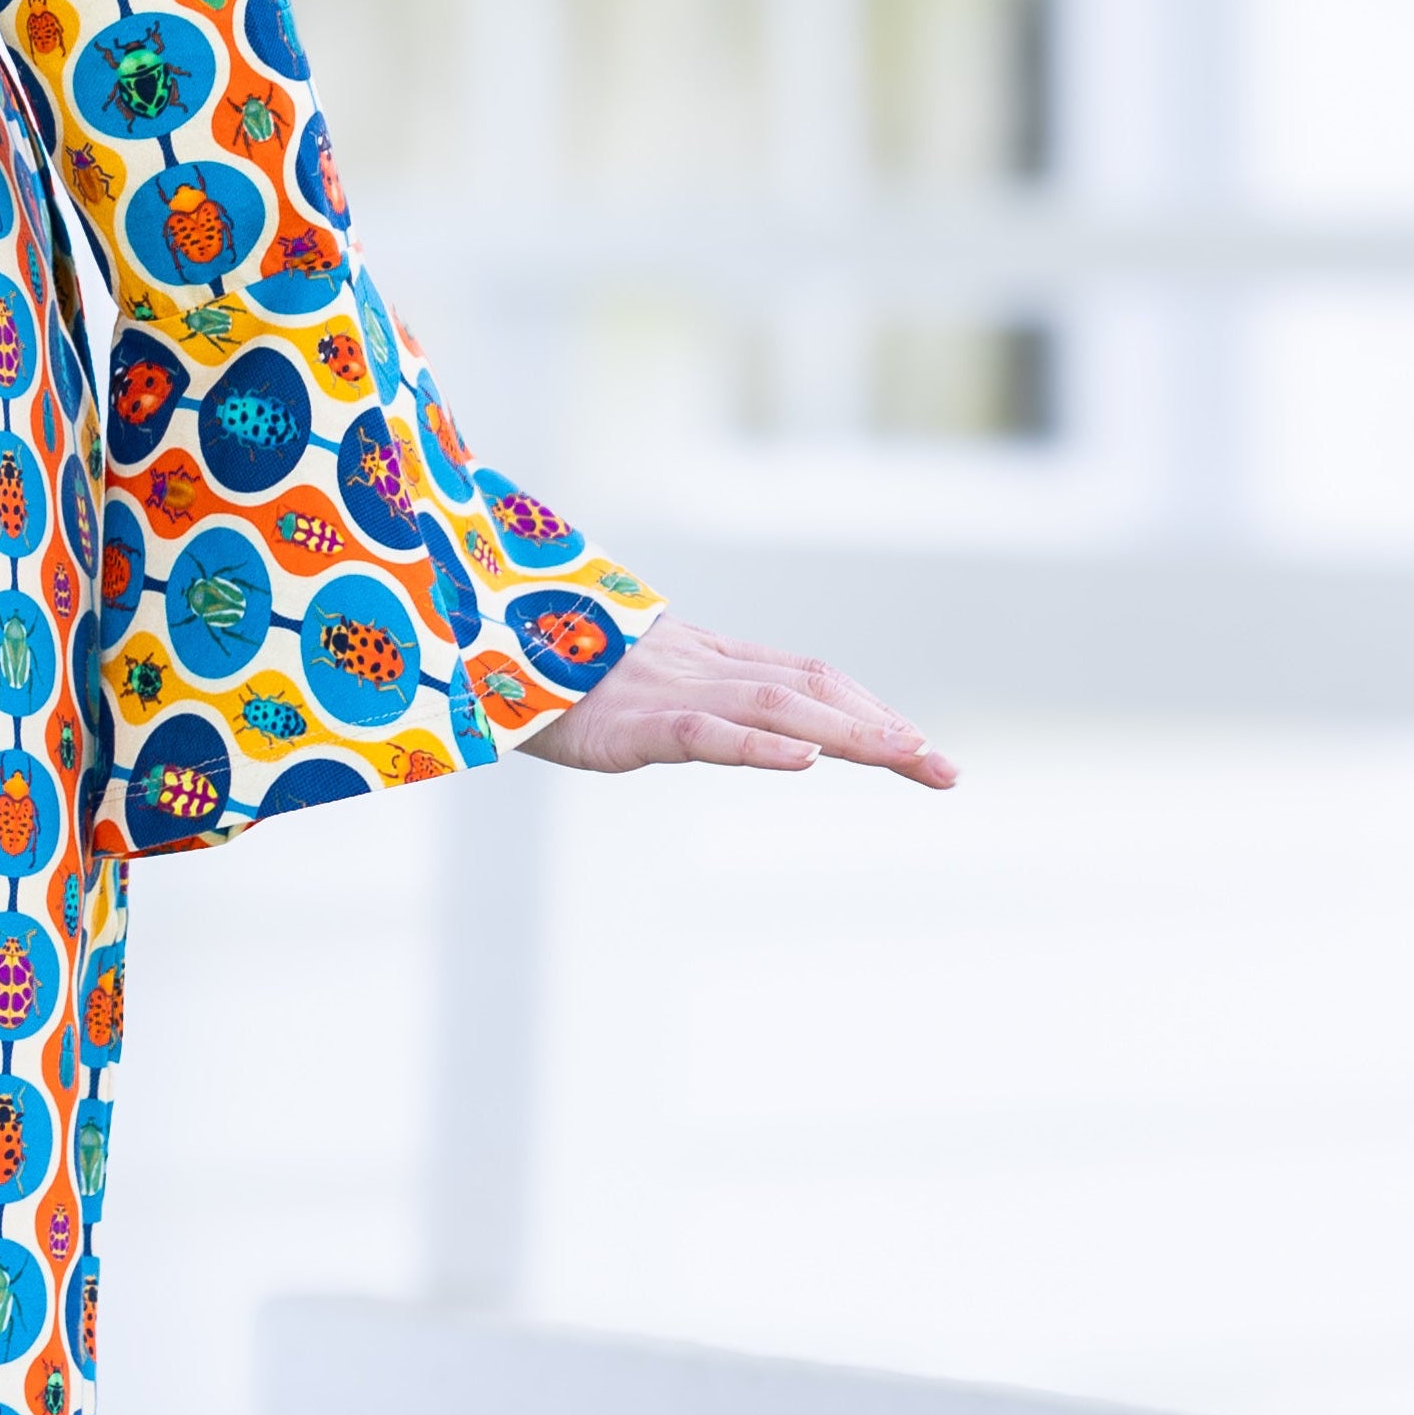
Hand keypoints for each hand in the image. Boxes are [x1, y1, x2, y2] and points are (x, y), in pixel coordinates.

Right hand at [518, 616, 954, 788]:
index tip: (922, 746)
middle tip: (948, 770)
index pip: (806, 675)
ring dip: (848, 734)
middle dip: (884, 729)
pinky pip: (700, 731)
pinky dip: (756, 745)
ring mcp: (661, 690)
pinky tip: (803, 762)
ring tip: (908, 758)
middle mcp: (695, 666)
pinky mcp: (622, 722)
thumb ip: (683, 696)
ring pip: (774, 706)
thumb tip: (736, 723)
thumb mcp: (625, 679)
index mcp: (699, 657)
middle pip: (810, 689)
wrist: (465, 643)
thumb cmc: (541, 669)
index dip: (868, 706)